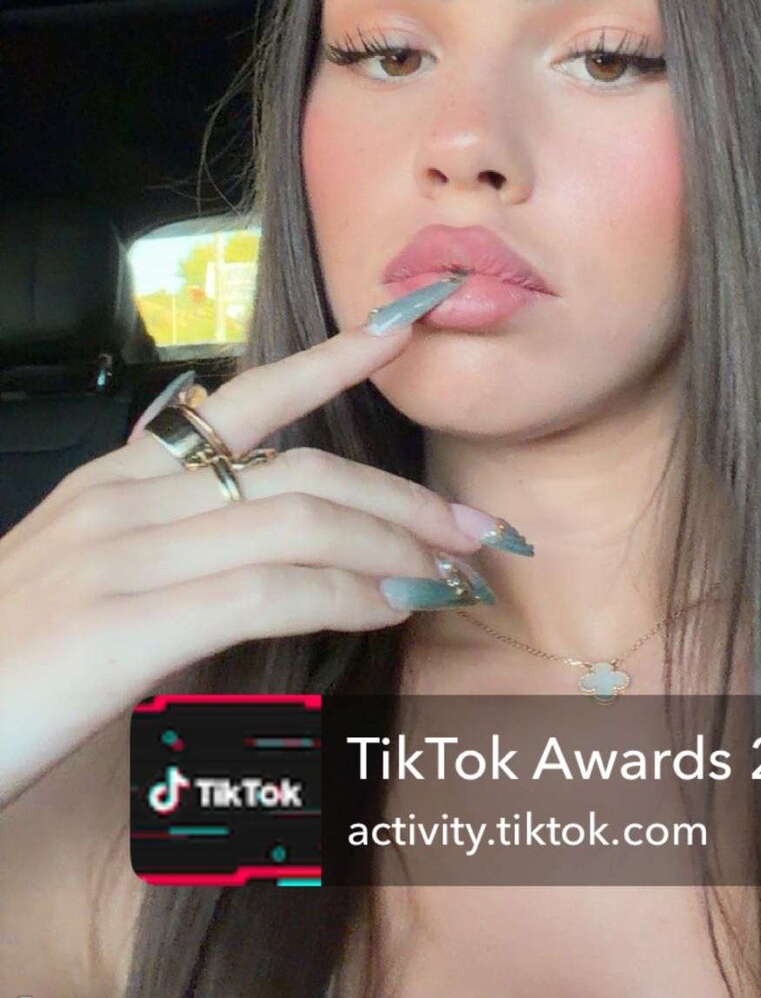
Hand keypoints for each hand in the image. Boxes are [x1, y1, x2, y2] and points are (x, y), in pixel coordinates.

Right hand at [0, 312, 504, 808]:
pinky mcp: (124, 625)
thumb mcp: (81, 589)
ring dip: (396, 547)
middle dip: (402, 496)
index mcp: (114, 482)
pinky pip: (269, 590)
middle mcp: (121, 500)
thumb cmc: (2, 673)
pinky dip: (348, 594)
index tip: (407, 324)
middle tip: (477, 530)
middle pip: (300, 470)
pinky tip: (391, 609)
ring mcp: (121, 556)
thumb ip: (164, 558)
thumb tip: (265, 569)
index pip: (243, 400)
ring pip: (299, 522)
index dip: (334, 359)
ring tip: (455, 574)